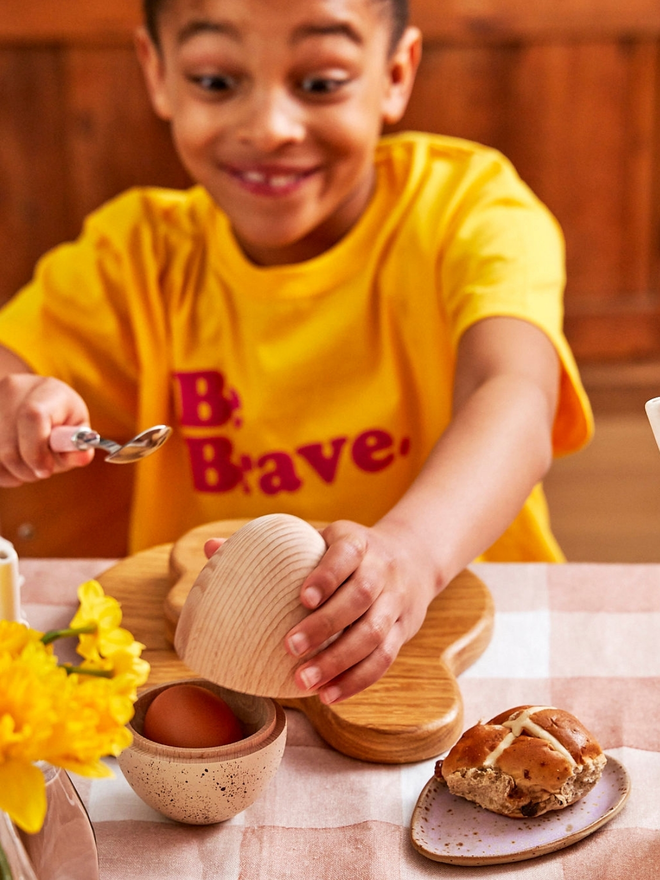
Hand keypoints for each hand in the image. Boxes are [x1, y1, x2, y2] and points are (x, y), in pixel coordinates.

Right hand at [0, 373, 92, 485]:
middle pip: (9, 448)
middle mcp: (13, 391)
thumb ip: (79, 445)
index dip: (36, 451)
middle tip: (42, 471)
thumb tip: (81, 457)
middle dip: (27, 470)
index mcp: (47, 390)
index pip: (32, 417)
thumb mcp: (78, 426)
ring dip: (12, 472)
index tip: (46, 470)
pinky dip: (1, 471)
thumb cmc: (60, 416)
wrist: (31, 398)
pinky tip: (12, 464)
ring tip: (28, 465)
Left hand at [283, 519, 439, 704]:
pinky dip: (357, 680)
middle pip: (360, 597)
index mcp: (357, 543)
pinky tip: (328, 695)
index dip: (327, 576)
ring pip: (374, 633)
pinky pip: (385, 659)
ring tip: (304, 682)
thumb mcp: (321, 537)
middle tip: (290, 648)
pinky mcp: (403, 629)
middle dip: (326, 625)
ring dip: (339, 661)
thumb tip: (211, 547)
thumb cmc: (348, 552)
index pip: (346, 555)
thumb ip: (273, 546)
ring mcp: (395, 601)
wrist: (412, 557)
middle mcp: (381, 570)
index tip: (303, 599)